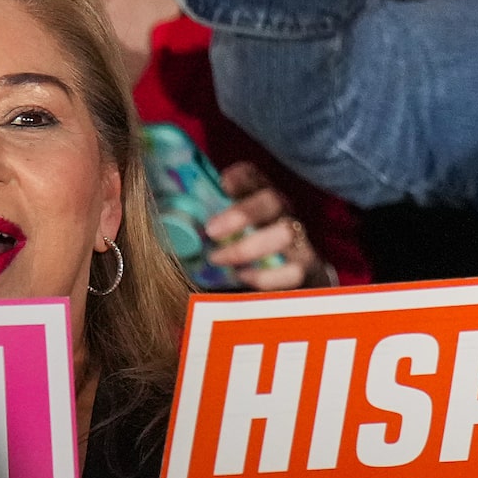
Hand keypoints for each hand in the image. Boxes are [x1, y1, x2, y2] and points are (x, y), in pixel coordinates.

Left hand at [205, 161, 329, 290]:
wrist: (290, 300)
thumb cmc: (248, 268)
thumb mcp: (227, 244)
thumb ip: (207, 232)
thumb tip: (171, 224)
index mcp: (265, 207)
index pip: (259, 180)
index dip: (245, 176)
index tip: (225, 180)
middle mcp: (286, 219)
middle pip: (274, 201)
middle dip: (243, 212)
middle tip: (210, 230)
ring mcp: (301, 245)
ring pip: (285, 233)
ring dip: (249, 245)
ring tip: (218, 258)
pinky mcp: (307, 275)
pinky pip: (293, 271)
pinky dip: (266, 274)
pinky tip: (242, 276)